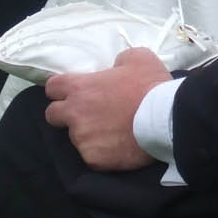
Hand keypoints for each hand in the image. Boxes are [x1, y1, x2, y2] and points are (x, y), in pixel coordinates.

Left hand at [43, 48, 172, 170]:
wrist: (164, 118)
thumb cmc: (149, 84)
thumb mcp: (137, 57)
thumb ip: (118, 61)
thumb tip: (115, 68)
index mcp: (81, 88)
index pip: (52, 87)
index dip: (60, 89)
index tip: (71, 92)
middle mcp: (75, 114)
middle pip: (52, 115)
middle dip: (64, 114)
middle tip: (86, 114)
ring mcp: (83, 139)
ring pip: (75, 137)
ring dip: (88, 133)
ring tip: (110, 131)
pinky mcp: (93, 160)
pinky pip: (91, 156)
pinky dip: (101, 151)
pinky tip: (117, 146)